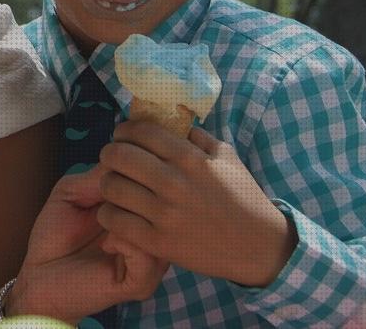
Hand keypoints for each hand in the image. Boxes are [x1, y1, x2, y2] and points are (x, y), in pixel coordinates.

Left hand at [7, 167, 168, 321]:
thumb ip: (99, 174)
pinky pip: (147, 254)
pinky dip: (124, 241)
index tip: (120, 162)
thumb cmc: (56, 234)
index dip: (144, 166)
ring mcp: (151, 260)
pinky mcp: (142, 282)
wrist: (39, 275)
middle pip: (166, 199)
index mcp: (141, 210)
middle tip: (104, 196)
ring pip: (160, 227)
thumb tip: (124, 151)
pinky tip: (106, 244)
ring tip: (103, 220)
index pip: (161, 182)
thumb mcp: (74, 192)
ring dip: (129, 214)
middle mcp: (153, 234)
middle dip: (134, 187)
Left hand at [96, 122, 297, 286]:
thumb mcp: (227, 157)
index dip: (124, 129)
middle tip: (112, 158)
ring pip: (111, 187)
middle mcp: (173, 182)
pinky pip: (115, 220)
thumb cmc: (242, 197)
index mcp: (190, 158)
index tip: (122, 135)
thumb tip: (170, 120)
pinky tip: (117, 211)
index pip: (141, 131)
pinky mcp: (157, 241)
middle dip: (109, 153)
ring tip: (114, 185)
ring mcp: (164, 213)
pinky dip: (109, 213)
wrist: (258, 246)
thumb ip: (197, 136)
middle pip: (118, 156)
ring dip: (107, 182)